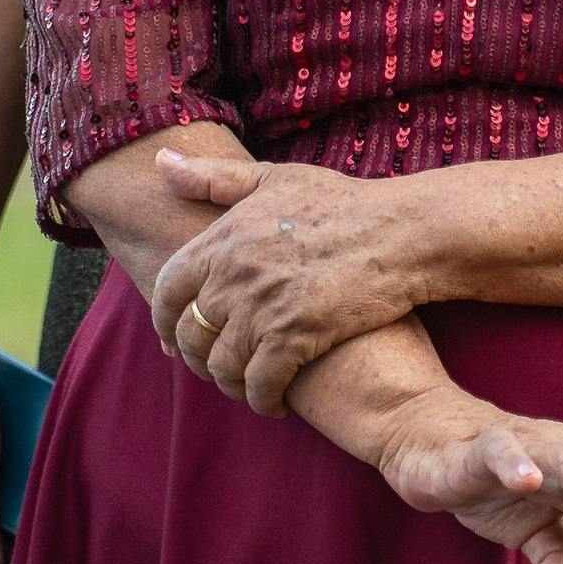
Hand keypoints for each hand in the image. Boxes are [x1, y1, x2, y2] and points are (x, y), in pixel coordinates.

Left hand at [151, 153, 424, 412]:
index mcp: (223, 238)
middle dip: (196, 358)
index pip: (166, 289)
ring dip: (229, 384)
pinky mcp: (294, 337)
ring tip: (244, 386)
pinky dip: (262, 400)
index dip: (163, 320)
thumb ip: (213, 177)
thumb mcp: (274, 178)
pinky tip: (274, 403)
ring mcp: (261, 307)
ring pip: (221, 365)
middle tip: (213, 368)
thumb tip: (160, 160)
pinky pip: (260, 384)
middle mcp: (233, 274)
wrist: (402, 233)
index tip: (171, 337)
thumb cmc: (342, 203)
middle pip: (191, 333)